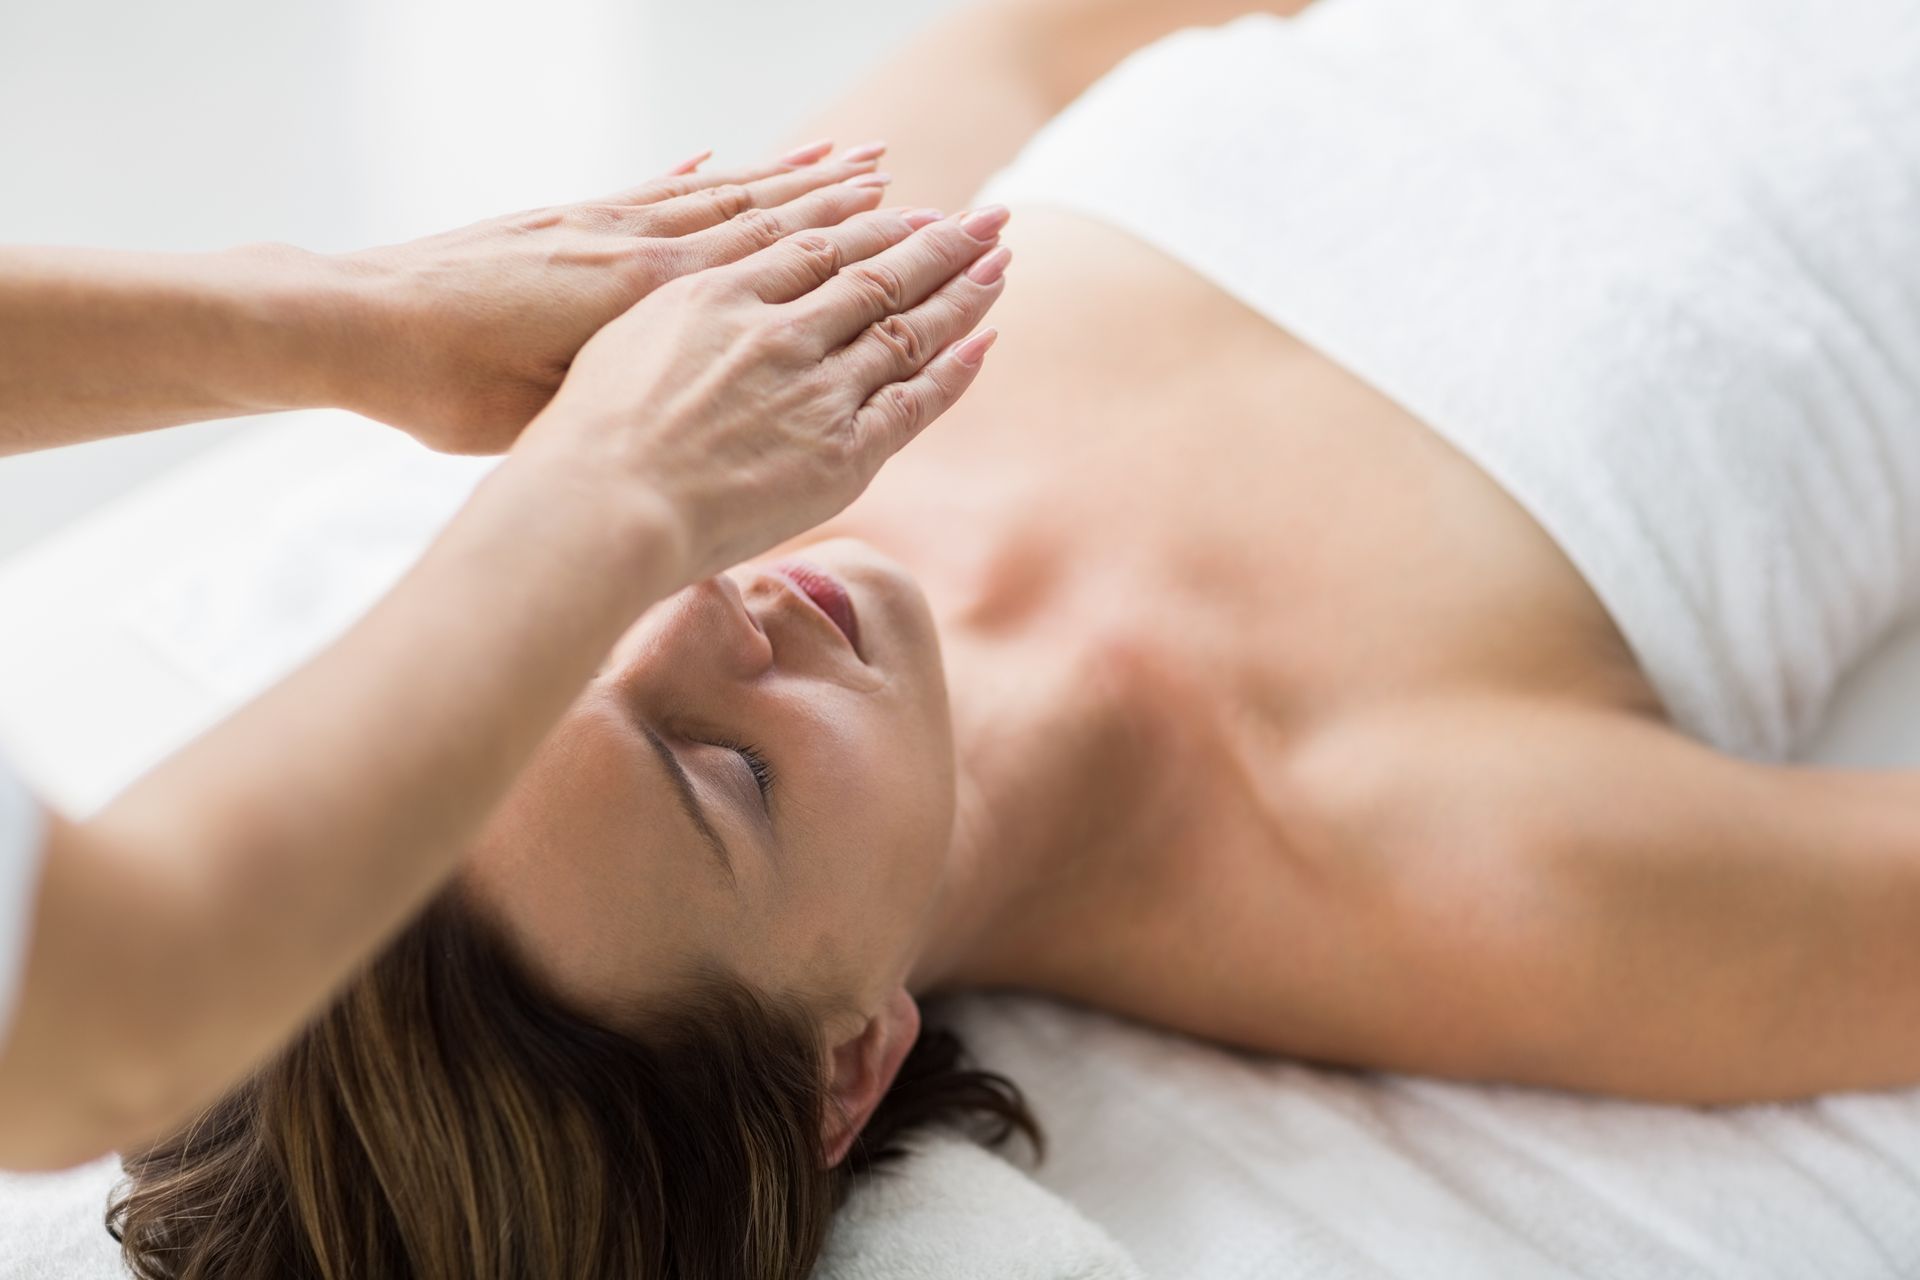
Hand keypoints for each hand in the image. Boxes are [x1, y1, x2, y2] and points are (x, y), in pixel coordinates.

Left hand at [323, 141, 892, 453]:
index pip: (765, 260)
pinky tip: (722, 160)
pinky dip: (696, 176)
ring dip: (780, 178)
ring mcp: (596, 225)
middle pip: (755, 215)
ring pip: (712, 195)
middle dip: (832, 198)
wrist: (357, 325)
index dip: (837, 241)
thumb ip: (634, 389)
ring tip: (840, 159)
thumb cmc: (452, 390)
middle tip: (897, 178)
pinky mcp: (560, 219)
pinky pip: (649, 191)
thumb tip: (700, 394)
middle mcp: (632, 246)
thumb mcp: (556, 410)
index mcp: (644, 298)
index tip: (900, 221)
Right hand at [517, 204, 1013, 584]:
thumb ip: (678, 324)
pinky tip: (987, 336)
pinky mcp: (841, 451)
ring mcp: (814, 388)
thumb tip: (701, 323)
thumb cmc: (587, 440)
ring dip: (961, 287)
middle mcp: (777, 330)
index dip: (868, 229)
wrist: (602, 501)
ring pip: (906, 326)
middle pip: (875, 273)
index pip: (814, 250)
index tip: (905, 212)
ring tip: (999, 257)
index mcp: (719, 295)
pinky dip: (955, 366)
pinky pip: (915, 399)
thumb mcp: (624, 347)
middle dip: (937, 242)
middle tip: (985, 217)